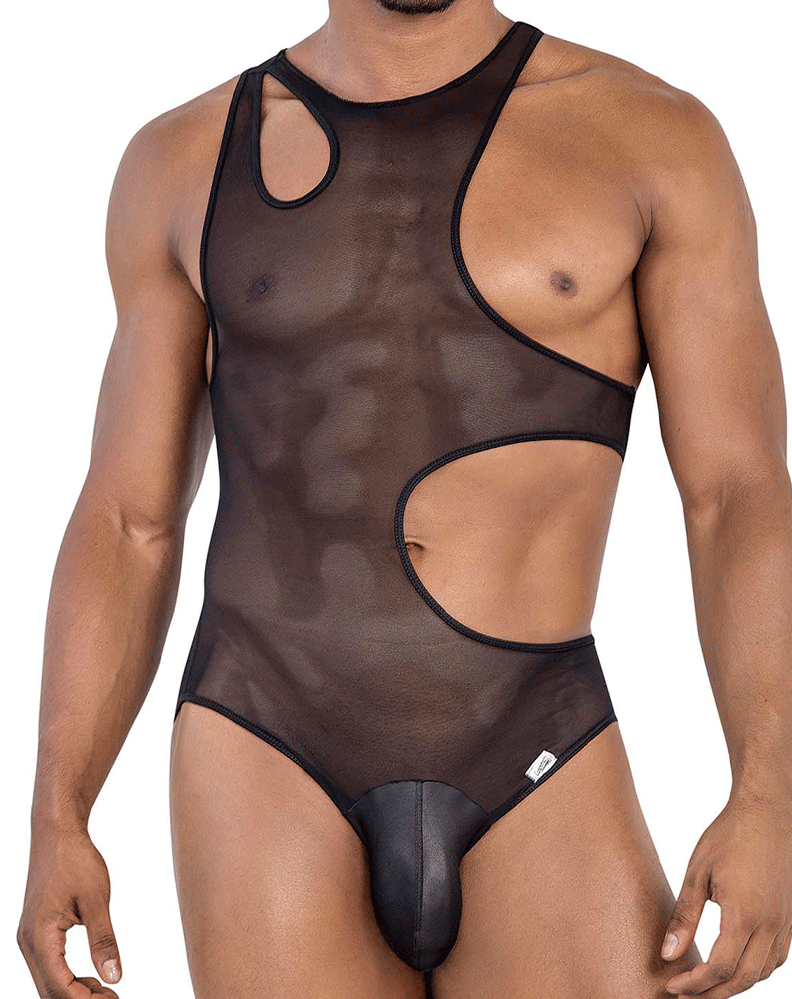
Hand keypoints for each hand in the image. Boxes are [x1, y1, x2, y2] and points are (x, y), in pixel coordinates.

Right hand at [18, 825, 121, 997]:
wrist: (56, 832)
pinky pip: (50, 965)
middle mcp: (29, 942)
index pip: (59, 987)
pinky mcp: (37, 931)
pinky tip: (92, 978)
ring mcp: (30, 937)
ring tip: (108, 993)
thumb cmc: (75, 859)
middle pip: (50, 990)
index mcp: (40, 937)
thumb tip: (115, 977)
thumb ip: (104, 940)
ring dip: (75, 991)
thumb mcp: (96, 899)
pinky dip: (69, 976)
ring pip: (49, 980)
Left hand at [662, 794, 791, 996]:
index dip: (694, 984)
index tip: (671, 986)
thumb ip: (684, 917)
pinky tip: (735, 968)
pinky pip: (776, 959)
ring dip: (734, 985)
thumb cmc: (728, 837)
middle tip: (684, 995)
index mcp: (745, 915)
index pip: (719, 968)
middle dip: (711, 993)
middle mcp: (770, 925)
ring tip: (705, 986)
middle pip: (742, 979)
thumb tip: (668, 955)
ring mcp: (785, 923)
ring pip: (762, 973)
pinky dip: (755, 972)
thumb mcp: (697, 873)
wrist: (766, 813)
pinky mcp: (790, 918)